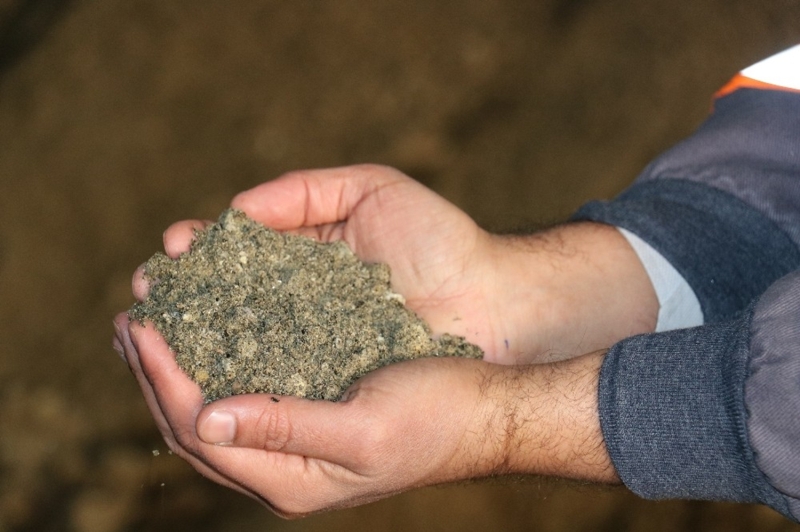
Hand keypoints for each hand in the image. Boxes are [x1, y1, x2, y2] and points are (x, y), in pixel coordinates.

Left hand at [117, 164, 648, 514]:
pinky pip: (243, 389)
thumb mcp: (365, 430)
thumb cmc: (437, 416)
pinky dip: (215, 357)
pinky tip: (208, 327)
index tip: (143, 325)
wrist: (484, 407)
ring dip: (179, 363)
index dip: (164, 378)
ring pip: (214, 406)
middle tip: (131, 317)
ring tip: (153, 318)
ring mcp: (294, 440)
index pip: (203, 432)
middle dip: (156, 372)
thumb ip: (288, 428)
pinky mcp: (308, 409)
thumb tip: (207, 416)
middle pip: (196, 424)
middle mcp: (284, 467)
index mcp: (292, 480)